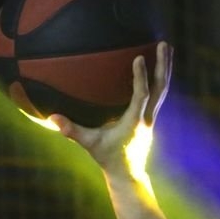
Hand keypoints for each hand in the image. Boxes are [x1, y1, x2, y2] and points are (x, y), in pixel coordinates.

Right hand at [50, 41, 172, 175]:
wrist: (128, 175)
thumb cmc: (108, 159)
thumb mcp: (90, 144)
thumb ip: (73, 131)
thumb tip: (53, 117)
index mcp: (134, 122)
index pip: (141, 96)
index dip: (141, 77)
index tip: (139, 57)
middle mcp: (147, 119)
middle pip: (160, 88)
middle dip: (163, 66)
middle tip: (164, 43)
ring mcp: (151, 118)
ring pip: (162, 90)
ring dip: (165, 68)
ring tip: (166, 47)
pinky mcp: (150, 118)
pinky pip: (157, 94)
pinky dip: (158, 78)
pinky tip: (156, 65)